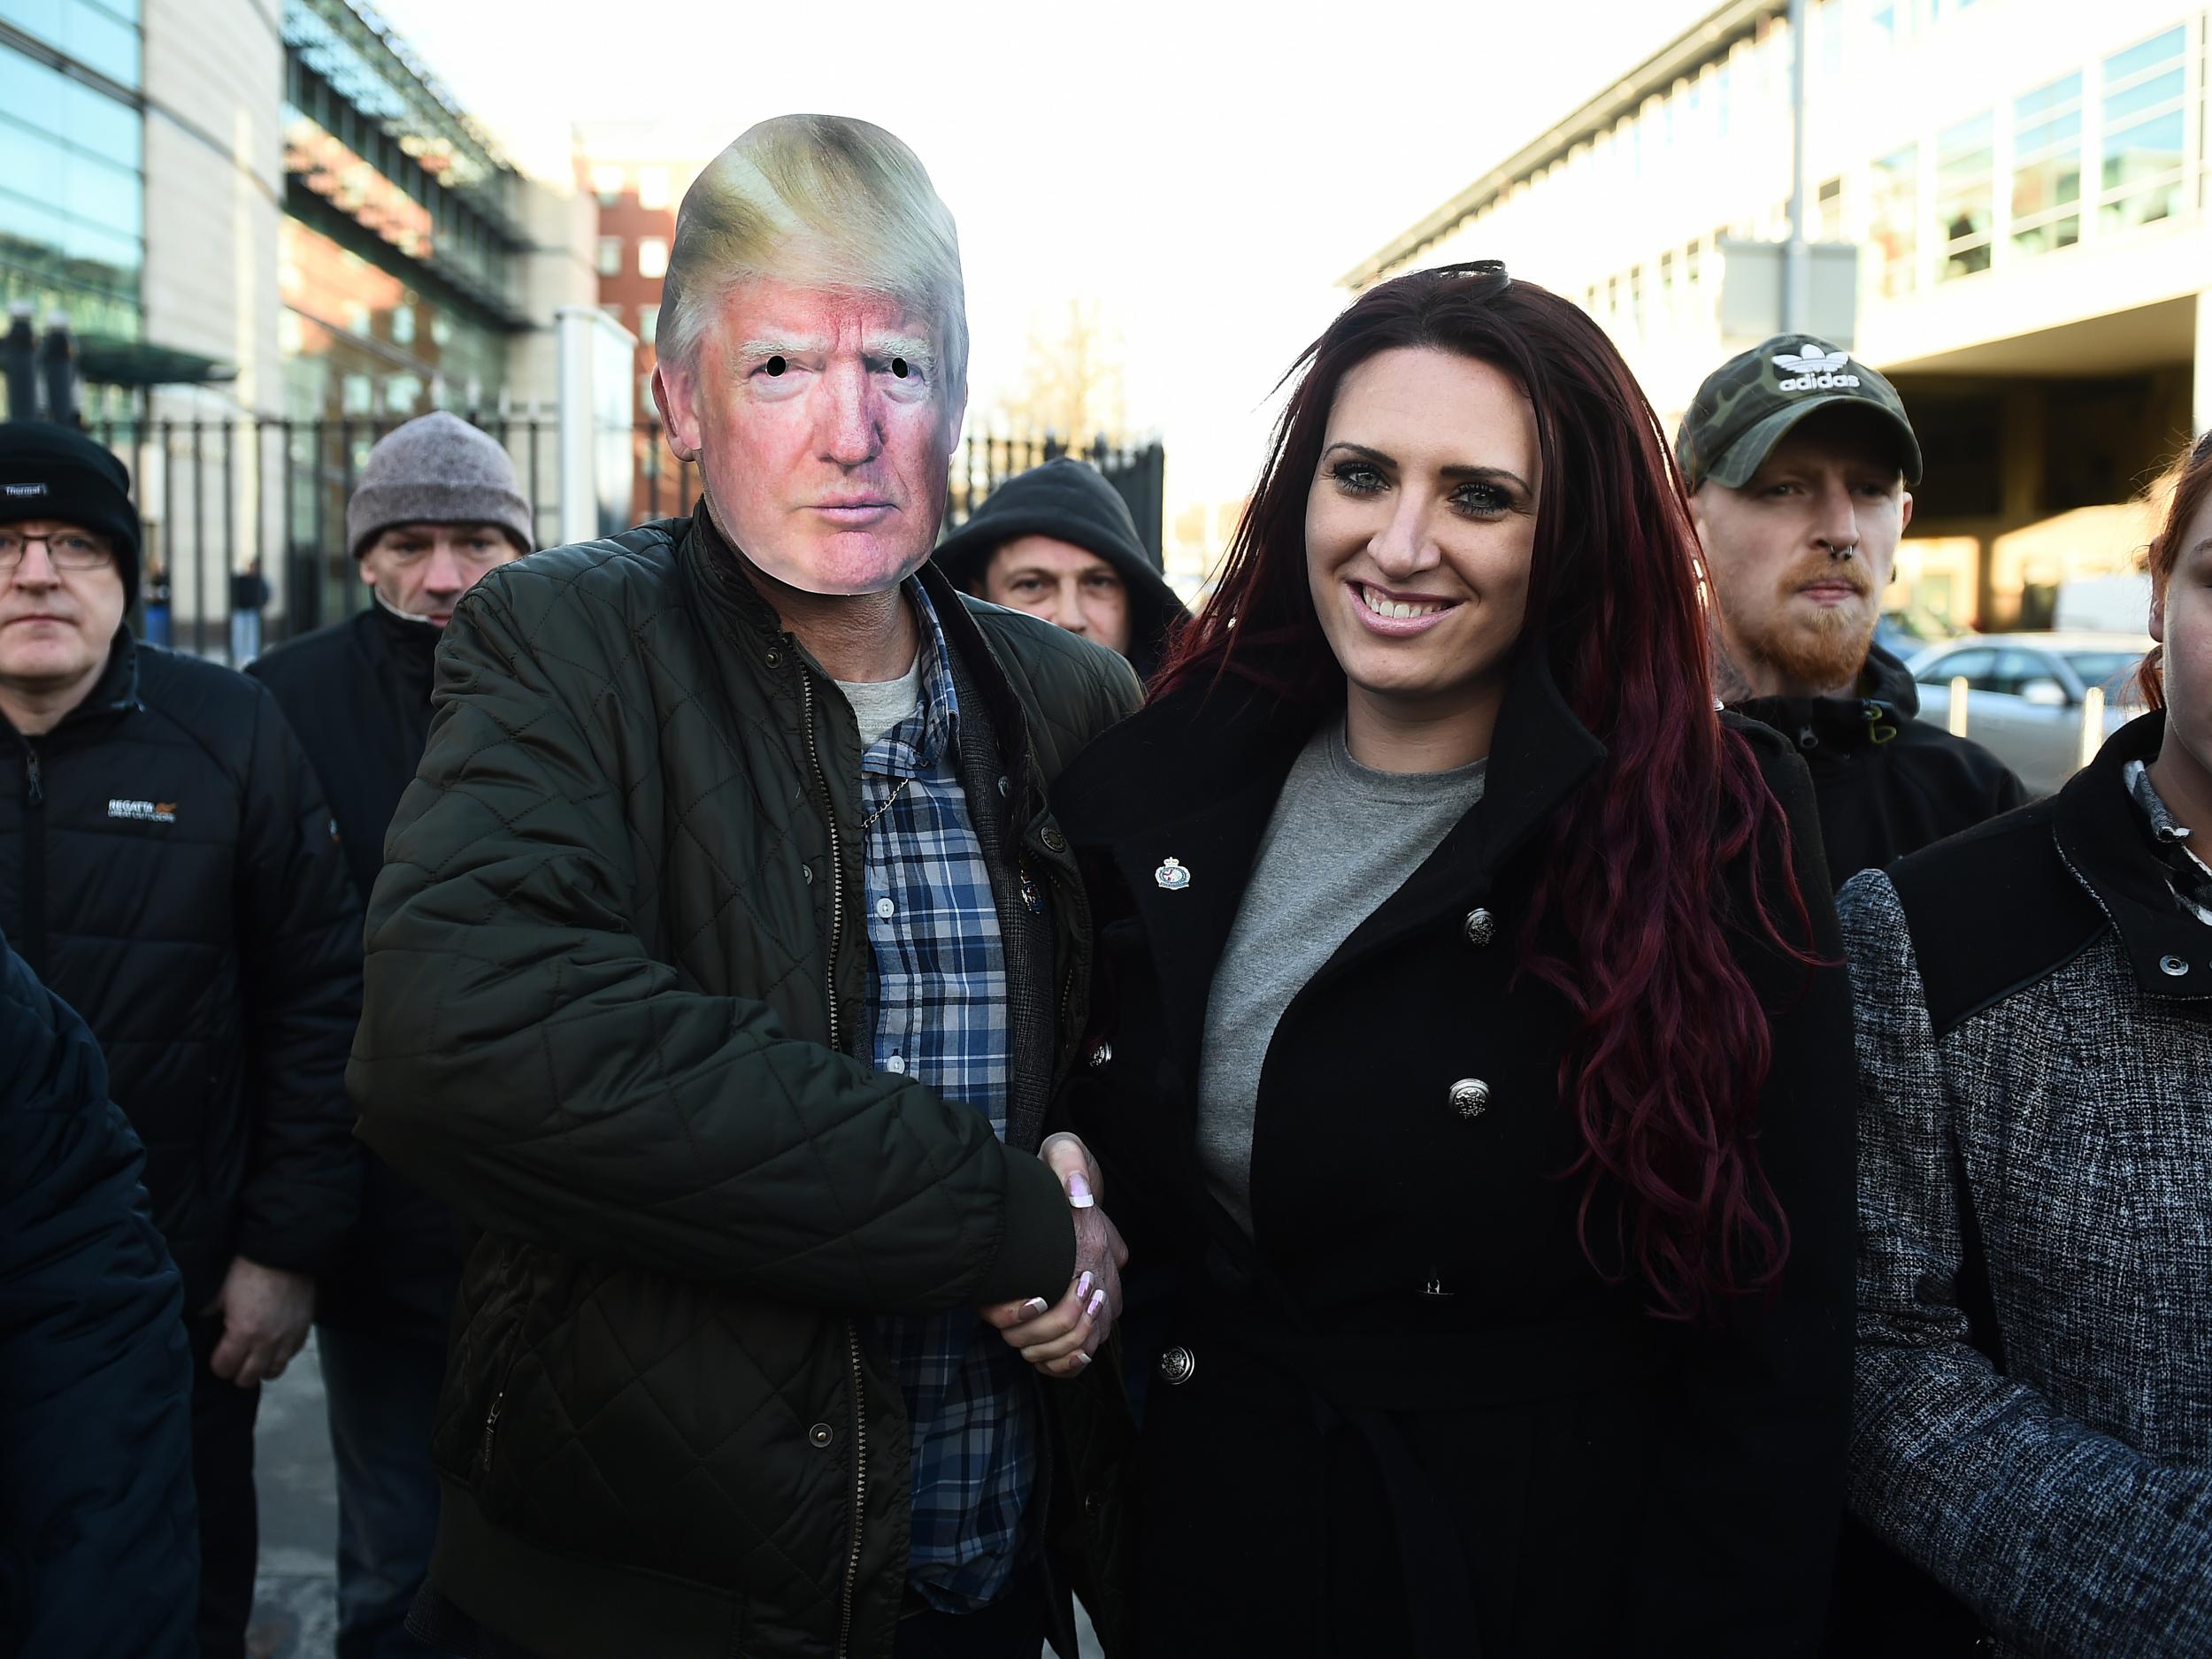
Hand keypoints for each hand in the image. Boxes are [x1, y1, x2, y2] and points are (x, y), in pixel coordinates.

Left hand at [203, 1256, 314, 1388]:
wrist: (284, 1252)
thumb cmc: (250, 1269)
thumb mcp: (221, 1292)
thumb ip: (210, 1313)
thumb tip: (202, 1322)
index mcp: (243, 1333)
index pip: (225, 1368)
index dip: (218, 1364)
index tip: (218, 1356)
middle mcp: (267, 1342)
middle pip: (248, 1377)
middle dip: (237, 1373)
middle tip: (234, 1361)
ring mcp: (288, 1337)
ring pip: (273, 1372)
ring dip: (261, 1369)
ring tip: (255, 1359)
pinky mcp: (303, 1329)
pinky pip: (292, 1355)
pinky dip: (281, 1355)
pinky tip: (274, 1346)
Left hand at [980, 1133, 1127, 1379]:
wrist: (1061, 1180)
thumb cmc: (1053, 1169)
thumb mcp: (1060, 1151)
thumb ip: (1070, 1164)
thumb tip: (1078, 1196)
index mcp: (1096, 1242)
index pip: (1088, 1297)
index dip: (1054, 1313)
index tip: (1027, 1300)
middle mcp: (1104, 1273)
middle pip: (1086, 1331)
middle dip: (1045, 1338)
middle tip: (1010, 1329)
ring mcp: (1101, 1293)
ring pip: (1086, 1346)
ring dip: (1050, 1353)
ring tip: (1020, 1342)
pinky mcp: (1091, 1306)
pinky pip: (1086, 1352)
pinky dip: (1063, 1365)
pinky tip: (1037, 1357)